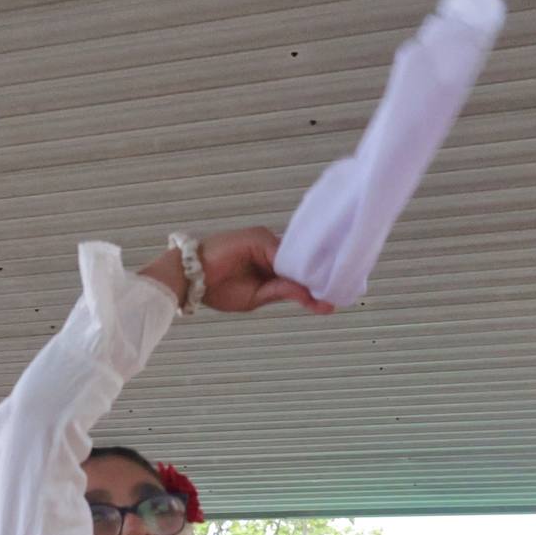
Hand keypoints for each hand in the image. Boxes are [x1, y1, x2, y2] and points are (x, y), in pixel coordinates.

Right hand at [143, 227, 333, 316]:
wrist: (191, 278)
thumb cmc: (218, 288)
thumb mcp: (257, 297)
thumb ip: (282, 292)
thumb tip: (312, 296)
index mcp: (270, 267)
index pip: (298, 273)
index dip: (315, 283)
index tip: (336, 296)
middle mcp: (271, 251)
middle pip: (300, 262)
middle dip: (319, 276)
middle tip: (343, 292)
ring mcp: (265, 242)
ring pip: (294, 257)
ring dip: (311, 273)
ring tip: (332, 289)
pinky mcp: (258, 237)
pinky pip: (280, 252)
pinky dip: (295, 266)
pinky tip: (311, 280)